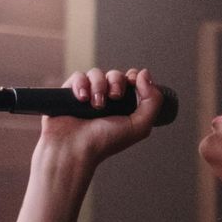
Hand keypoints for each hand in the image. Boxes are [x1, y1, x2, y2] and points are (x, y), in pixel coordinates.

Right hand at [35, 68, 165, 166]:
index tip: (132, 83)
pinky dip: (81, 84)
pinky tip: (82, 99)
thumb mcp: (139, 127)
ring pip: (96, 73)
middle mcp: (105, 100)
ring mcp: (87, 96)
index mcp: (123, 108)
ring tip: (96, 104)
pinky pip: (78, 76)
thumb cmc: (104, 142)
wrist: (73, 149)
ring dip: (99, 85)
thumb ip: (152, 101)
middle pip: (115, 74)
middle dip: (116, 81)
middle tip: (114, 97)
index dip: (133, 77)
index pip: (130, 81)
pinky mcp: (68, 93)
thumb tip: (145, 74)